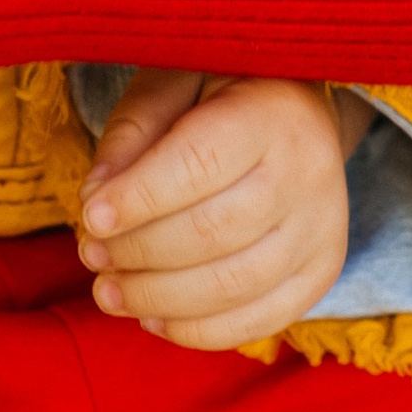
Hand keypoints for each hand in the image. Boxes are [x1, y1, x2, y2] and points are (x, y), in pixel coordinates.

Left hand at [75, 69, 366, 348]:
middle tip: (89, 254)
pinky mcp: (321, 272)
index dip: (140, 197)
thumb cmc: (219, 88)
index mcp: (272, 112)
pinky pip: (260, 320)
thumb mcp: (173, 80)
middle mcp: (310, 173)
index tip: (88, 215)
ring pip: (234, 285)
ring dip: (159, 299)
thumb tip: (94, 199)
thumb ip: (133, 132)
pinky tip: (153, 319)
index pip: (200, 164)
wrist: (298, 107)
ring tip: (108, 291)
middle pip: (214, 232)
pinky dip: (199, 331)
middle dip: (140, 251)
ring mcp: (323, 229)